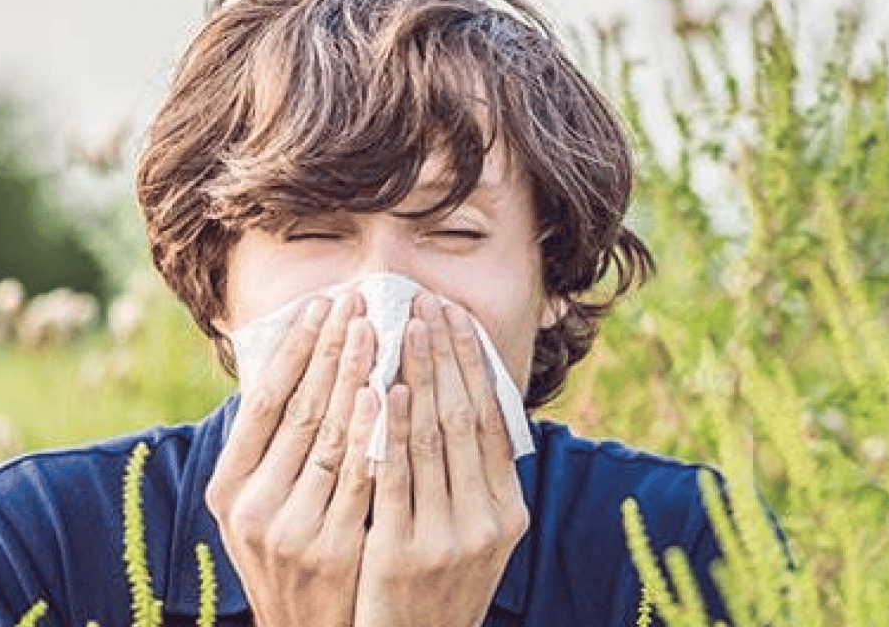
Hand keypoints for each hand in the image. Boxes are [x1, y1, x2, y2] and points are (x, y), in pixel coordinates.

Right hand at [205, 293, 377, 626]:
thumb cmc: (289, 554)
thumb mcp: (258, 505)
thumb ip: (270, 447)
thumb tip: (292, 365)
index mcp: (227, 487)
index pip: (261, 401)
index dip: (292, 350)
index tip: (318, 304)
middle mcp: (251, 506)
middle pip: (296, 409)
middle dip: (328, 349)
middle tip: (354, 299)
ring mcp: (290, 528)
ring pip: (326, 436)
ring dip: (351, 376)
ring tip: (372, 327)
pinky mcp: (331, 549)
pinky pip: (355, 478)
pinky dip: (368, 432)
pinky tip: (383, 393)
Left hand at [352, 293, 529, 626]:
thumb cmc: (439, 584)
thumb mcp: (476, 536)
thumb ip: (475, 479)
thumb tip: (468, 401)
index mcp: (509, 510)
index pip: (493, 420)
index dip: (475, 364)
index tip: (456, 317)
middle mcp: (487, 520)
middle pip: (464, 418)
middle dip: (445, 355)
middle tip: (427, 304)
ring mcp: (447, 537)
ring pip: (431, 438)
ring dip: (416, 376)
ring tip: (403, 328)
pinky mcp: (401, 552)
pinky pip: (393, 476)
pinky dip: (388, 428)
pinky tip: (379, 388)